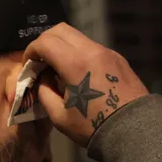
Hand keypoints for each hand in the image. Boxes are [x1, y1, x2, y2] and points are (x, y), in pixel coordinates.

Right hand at [24, 23, 148, 146]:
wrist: (133, 131)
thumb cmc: (93, 127)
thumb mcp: (59, 116)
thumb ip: (45, 92)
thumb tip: (43, 78)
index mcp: (75, 64)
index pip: (45, 42)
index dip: (31, 51)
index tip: (28, 65)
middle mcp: (92, 51)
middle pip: (60, 30)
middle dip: (44, 42)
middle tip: (39, 61)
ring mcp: (107, 52)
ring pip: (77, 36)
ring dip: (62, 46)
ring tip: (57, 68)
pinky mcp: (118, 59)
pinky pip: (91, 47)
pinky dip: (77, 52)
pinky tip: (77, 73)